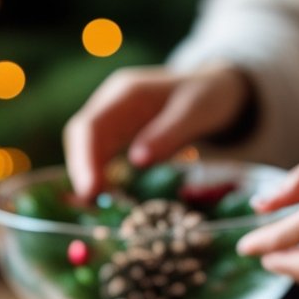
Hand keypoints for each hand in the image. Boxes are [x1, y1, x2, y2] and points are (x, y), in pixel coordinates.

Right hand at [63, 64, 250, 200]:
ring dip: (88, 176)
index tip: (90, 190)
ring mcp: (114, 119)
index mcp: (125, 93)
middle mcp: (111, 104)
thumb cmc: (208, 97)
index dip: (84, 159)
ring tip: (96, 208)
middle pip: (81, 138)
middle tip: (90, 206)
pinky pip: (102, 156)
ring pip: (87, 149)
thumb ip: (168, 133)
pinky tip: (108, 198)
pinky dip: (101, 177)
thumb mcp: (196, 111)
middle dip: (81, 171)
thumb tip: (137, 161)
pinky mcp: (120, 135)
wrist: (217, 90)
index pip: (90, 125)